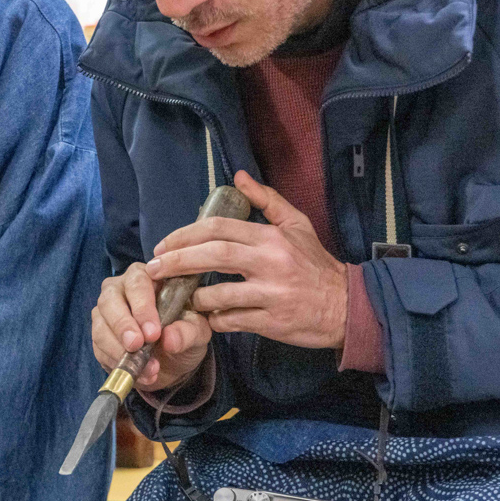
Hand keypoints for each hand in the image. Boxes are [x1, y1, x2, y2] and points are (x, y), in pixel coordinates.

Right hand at [91, 260, 213, 391]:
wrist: (172, 359)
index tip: (153, 333)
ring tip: (145, 368)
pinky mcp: (99, 333)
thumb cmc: (185, 333)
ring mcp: (106, 310)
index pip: (138, 282)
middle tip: (136, 346)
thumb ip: (187, 332)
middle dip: (123, 325)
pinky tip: (136, 373)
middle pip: (110, 299)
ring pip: (100, 324)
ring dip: (119, 349)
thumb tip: (170, 339)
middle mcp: (122, 288)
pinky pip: (98, 346)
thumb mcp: (197, 332)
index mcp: (149, 277)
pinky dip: (116, 361)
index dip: (143, 307)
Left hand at [147, 171, 348, 350]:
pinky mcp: (271, 323)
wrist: (345, 306)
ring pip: (217, 294)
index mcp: (271, 237)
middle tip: (154, 268)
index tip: (163, 245)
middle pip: (213, 256)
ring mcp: (270, 295)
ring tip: (184, 296)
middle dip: (177, 261)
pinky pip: (230, 321)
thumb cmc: (316, 264)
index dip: (184, 235)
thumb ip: (266, 200)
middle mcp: (270, 263)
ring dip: (195, 296)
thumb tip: (238, 177)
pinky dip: (214, 319)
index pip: (218, 228)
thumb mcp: (296, 225)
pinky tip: (209, 315)